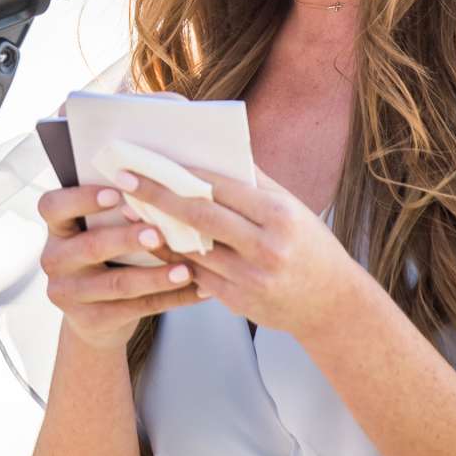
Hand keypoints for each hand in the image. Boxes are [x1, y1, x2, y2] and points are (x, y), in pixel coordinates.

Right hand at [35, 183, 206, 353]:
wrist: (95, 316)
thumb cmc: (108, 256)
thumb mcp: (100, 232)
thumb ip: (119, 212)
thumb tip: (165, 186)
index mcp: (57, 229)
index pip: (52, 207)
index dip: (81, 199)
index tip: (116, 193)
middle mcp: (54, 260)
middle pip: (90, 246)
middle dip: (127, 239)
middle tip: (158, 234)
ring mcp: (69, 294)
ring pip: (117, 283)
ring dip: (156, 276)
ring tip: (187, 270)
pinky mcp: (91, 321)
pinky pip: (136, 308)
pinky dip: (171, 299)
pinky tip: (197, 291)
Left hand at [111, 167, 366, 339]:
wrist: (332, 305)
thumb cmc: (311, 246)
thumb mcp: (293, 208)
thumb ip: (255, 182)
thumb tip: (216, 150)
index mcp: (279, 216)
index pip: (220, 187)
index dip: (180, 173)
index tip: (149, 160)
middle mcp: (265, 248)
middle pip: (198, 216)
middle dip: (156, 195)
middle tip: (123, 180)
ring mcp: (250, 279)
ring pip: (189, 249)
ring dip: (154, 228)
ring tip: (126, 208)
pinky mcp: (237, 302)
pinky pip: (194, 275)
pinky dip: (170, 257)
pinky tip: (150, 240)